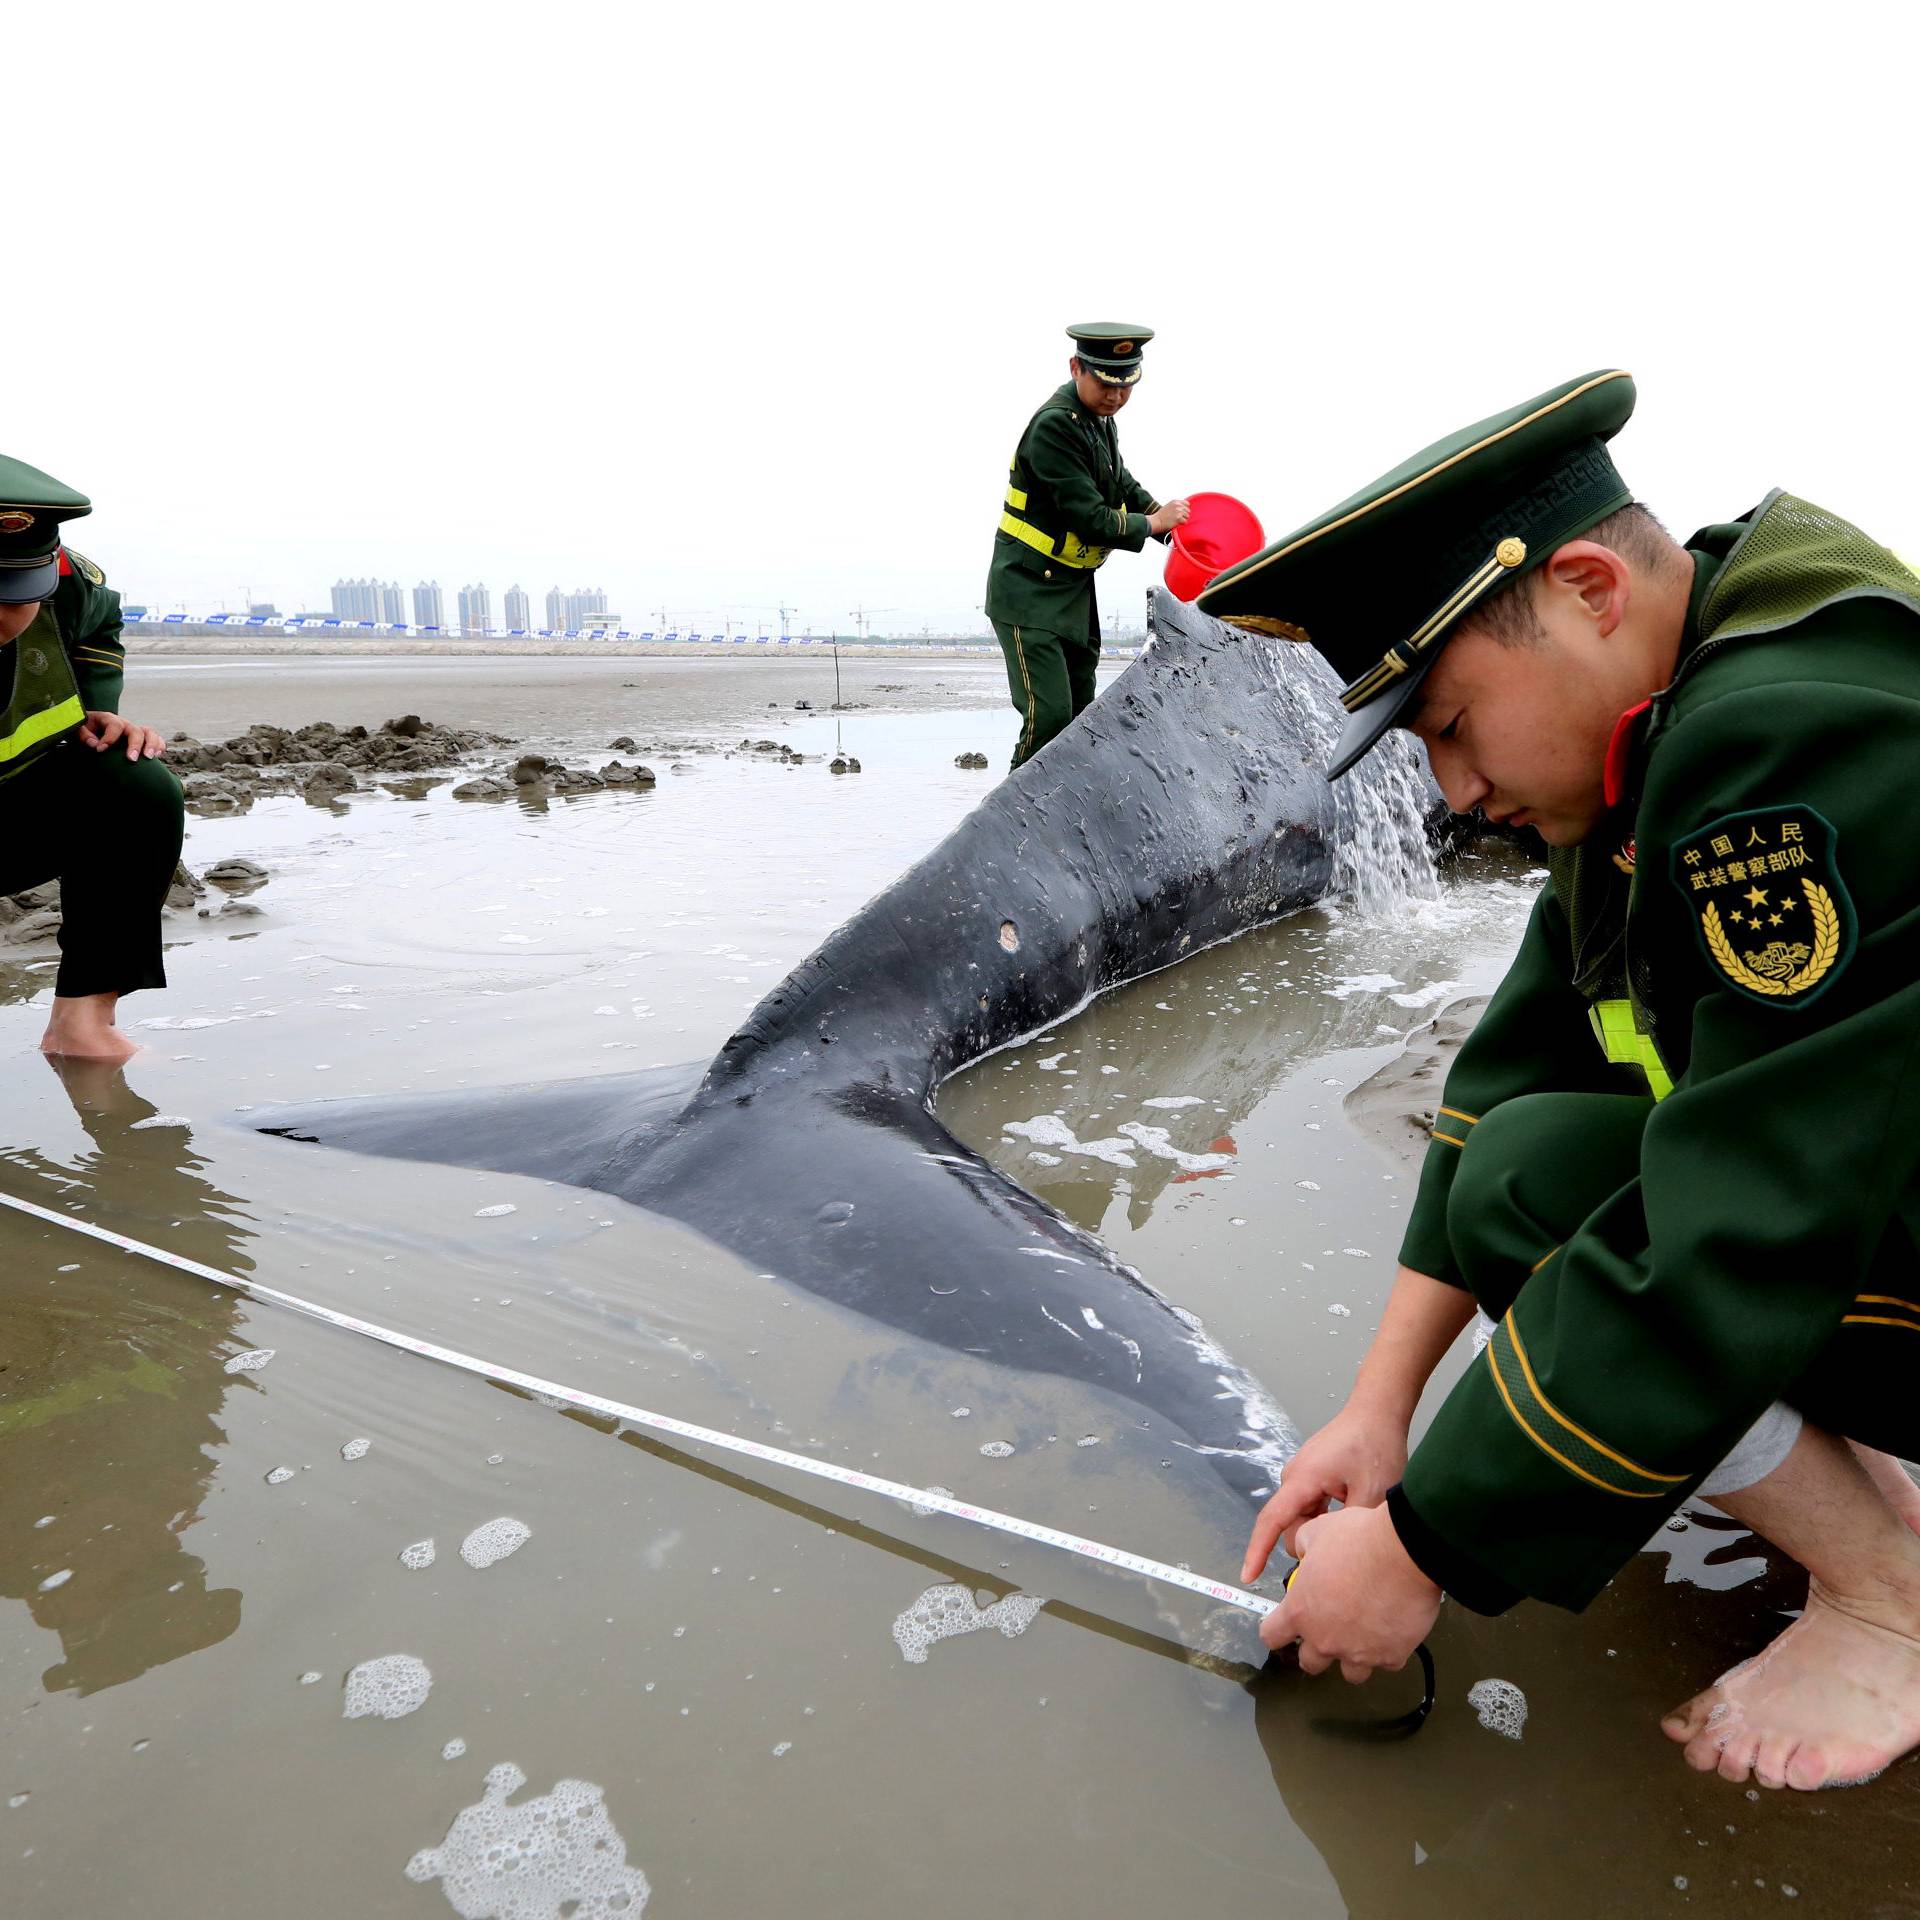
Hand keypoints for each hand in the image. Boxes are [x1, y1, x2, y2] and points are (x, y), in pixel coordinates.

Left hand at [80, 711, 166, 760]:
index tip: (100, 750)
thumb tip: (95, 744)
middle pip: (135, 730)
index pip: (114, 726)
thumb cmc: (84, 730)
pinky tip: (157, 756)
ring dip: (152, 745)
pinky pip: (156, 739)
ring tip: (149, 758)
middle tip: (131, 759)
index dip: (109, 738)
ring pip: (149, 733)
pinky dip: (159, 746)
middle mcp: (124, 724)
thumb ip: (83, 735)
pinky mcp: (141, 738)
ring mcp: (134, 730)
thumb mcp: (78, 729)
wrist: (91, 728)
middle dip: (135, 745)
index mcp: (108, 718)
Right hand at [1148, 498, 1190, 534]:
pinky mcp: (1178, 518)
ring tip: (1176, 521)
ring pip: (1187, 516)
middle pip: (1188, 510)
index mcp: (1175, 502)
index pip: (1187, 503)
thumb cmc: (1160, 516)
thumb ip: (1176, 507)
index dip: (1185, 509)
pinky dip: (1181, 524)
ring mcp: (1178, 511)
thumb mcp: (1168, 507)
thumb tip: (1183, 510)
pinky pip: (1185, 522)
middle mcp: (1177, 505)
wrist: (1156, 522)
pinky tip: (1176, 524)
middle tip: (1177, 518)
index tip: (1181, 513)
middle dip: (1184, 515)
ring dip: (1183, 519)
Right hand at [1241, 1401, 1408, 1581]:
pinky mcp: (1312, 1474)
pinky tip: (1351, 1513)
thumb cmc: (1375, 1446)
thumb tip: (1334, 1556)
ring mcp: (1302, 1474)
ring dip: (1321, 1528)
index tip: (1247, 1576)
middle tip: (1347, 1546)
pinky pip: (1310, 1506)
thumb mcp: (1371, 1495)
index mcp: (1303, 1479)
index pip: (1271, 1521)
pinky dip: (1325, 1517)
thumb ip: (1348, 1529)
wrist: (1377, 1411)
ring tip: (1355, 1522)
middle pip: (1289, 1525)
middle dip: (1310, 1542)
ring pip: (1302, 1517)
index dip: (1257, 1550)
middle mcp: (1294, 1477)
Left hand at [1256, 1502, 1440, 1679]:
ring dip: (1351, 1656)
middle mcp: (1326, 1639)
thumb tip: (1302, 1554)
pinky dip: (1386, 1650)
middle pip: (1309, 1663)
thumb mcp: (1315, 1531)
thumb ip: (1302, 1548)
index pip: (1271, 1635)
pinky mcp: (1392, 1657)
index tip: (1282, 1625)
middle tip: (1327, 1628)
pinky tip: (1390, 1628)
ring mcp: (1359, 1653)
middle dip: (1314, 1648)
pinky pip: (1385, 1662)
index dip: (1274, 1629)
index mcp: (1300, 1611)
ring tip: (1361, 1634)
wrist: (1406, 1551)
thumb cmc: (1359, 1539)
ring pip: (1350, 1672)